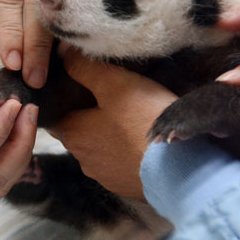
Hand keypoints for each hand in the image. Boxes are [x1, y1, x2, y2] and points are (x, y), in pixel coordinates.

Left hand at [49, 49, 176, 198]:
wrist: (182, 166)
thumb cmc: (143, 120)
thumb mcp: (115, 84)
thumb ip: (85, 68)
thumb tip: (62, 54)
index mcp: (72, 133)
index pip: (56, 114)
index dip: (66, 99)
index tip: (80, 86)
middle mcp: (82, 158)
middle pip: (78, 131)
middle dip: (89, 116)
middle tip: (109, 97)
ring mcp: (105, 176)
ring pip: (100, 148)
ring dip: (109, 135)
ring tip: (130, 117)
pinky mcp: (127, 186)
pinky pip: (121, 164)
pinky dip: (127, 152)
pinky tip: (142, 139)